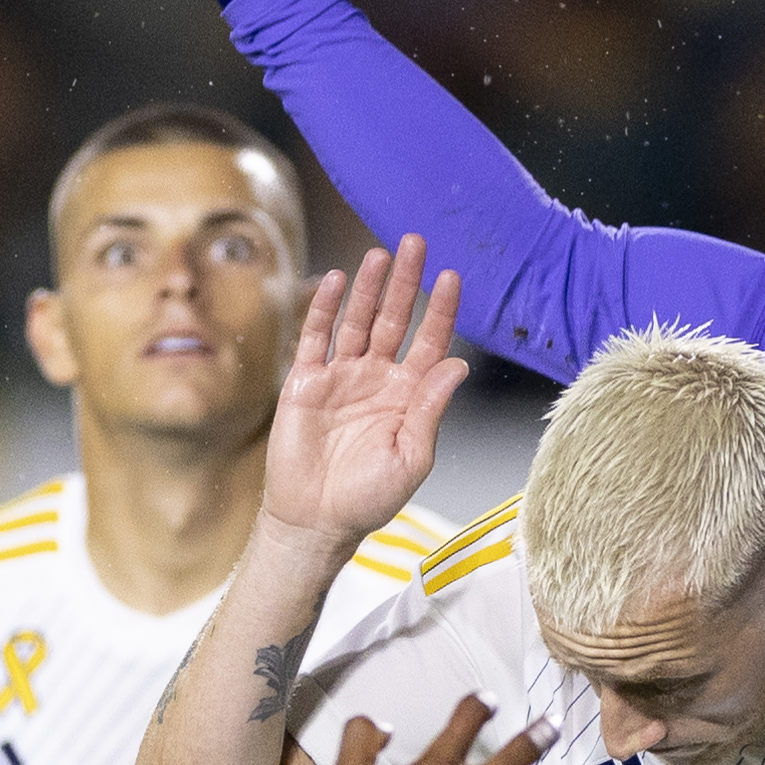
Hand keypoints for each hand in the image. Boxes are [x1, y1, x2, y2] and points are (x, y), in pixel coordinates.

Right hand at [258, 236, 466, 561]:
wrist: (314, 521)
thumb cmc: (367, 499)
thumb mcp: (411, 458)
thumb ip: (430, 410)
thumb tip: (458, 367)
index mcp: (409, 396)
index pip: (430, 342)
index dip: (441, 310)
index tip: (451, 277)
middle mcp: (378, 379)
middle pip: (395, 319)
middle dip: (406, 282)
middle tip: (415, 243)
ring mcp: (342, 377)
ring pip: (358, 321)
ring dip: (370, 288)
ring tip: (380, 254)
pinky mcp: (306, 382)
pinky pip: (316, 338)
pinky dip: (325, 309)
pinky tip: (338, 282)